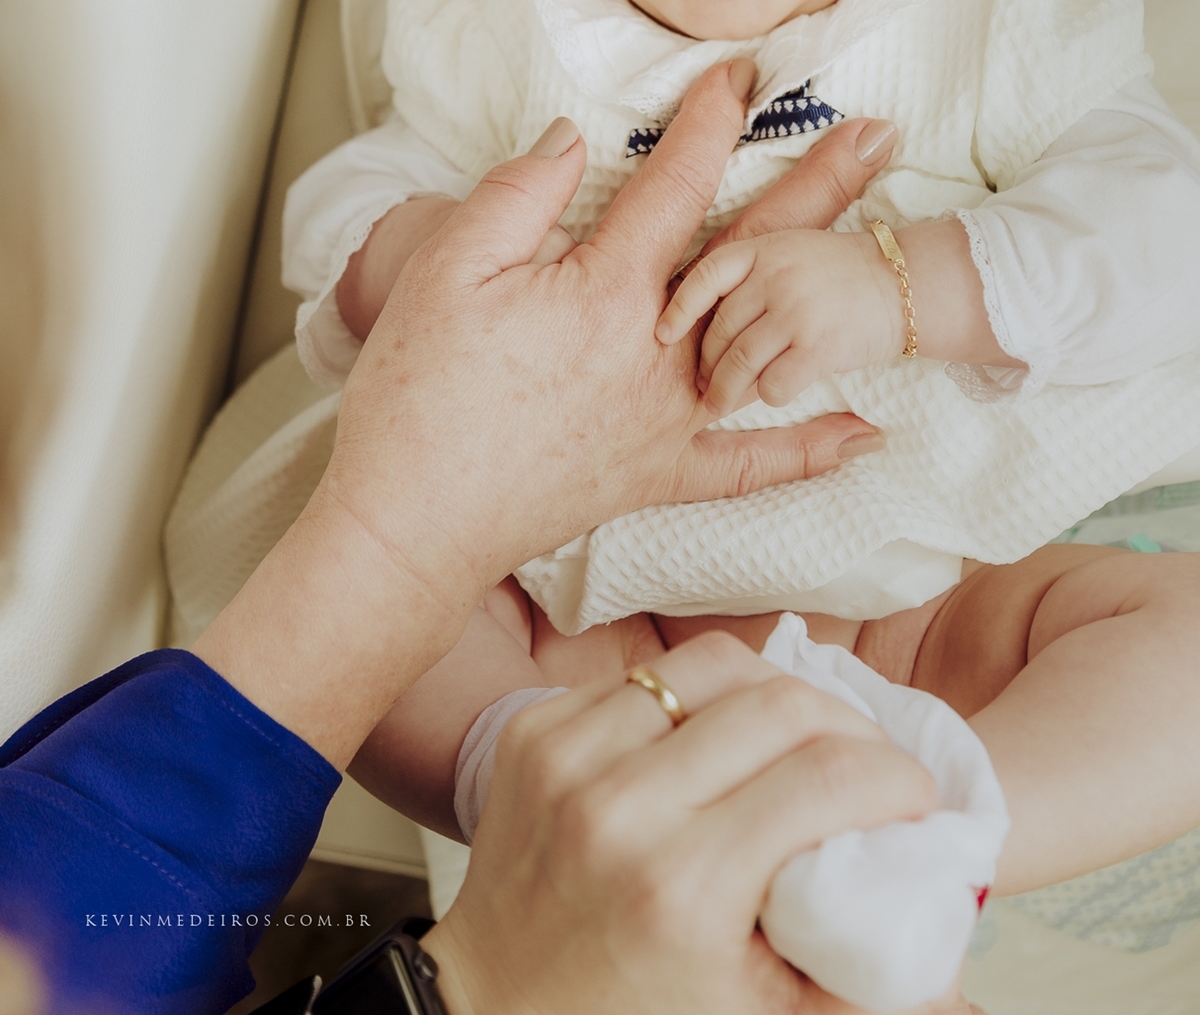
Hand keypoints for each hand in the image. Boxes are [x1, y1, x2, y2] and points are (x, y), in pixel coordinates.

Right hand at [195, 64, 892, 765]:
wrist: (413, 516)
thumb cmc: (419, 389)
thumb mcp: (447, 267)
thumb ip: (519, 193)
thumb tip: (573, 135)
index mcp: (606, 289)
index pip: (676, 185)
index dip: (711, 121)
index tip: (743, 75)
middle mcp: (658, 350)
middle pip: (754, 249)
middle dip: (820, 183)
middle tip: (878, 134)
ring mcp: (668, 418)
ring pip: (770, 334)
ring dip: (829, 282)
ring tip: (883, 241)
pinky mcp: (659, 474)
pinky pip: (748, 465)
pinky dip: (808, 450)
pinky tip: (866, 434)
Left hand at [423, 632, 970, 1014]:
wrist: (494, 1007)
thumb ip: (862, 971)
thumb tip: (951, 905)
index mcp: (682, 887)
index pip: (826, 778)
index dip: (897, 778)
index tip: (915, 798)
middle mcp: (620, 808)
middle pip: (781, 702)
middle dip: (852, 726)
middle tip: (869, 763)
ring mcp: (569, 757)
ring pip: (713, 664)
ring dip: (775, 692)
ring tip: (797, 736)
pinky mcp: (537, 730)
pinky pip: (645, 675)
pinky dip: (695, 699)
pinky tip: (710, 739)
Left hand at [660, 227, 903, 415]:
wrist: (905, 284)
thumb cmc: (841, 275)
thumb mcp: (790, 252)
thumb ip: (751, 275)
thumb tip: (705, 316)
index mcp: (763, 249)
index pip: (706, 276)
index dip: (681, 308)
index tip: (663, 334)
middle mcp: (775, 276)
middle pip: (720, 328)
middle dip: (706, 362)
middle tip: (701, 383)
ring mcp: (795, 310)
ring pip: (740, 361)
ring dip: (726, 388)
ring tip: (718, 402)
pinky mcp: (817, 346)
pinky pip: (772, 383)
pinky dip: (767, 394)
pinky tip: (774, 392)